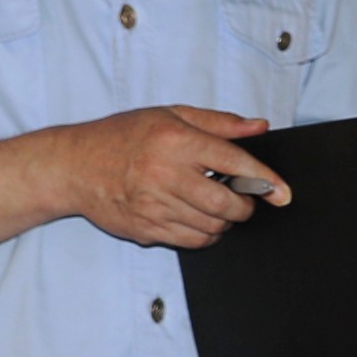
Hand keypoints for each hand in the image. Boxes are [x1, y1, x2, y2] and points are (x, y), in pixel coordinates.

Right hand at [48, 106, 289, 249]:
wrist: (73, 166)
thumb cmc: (122, 136)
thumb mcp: (170, 115)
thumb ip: (219, 122)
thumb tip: (260, 128)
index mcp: (175, 140)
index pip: (234, 162)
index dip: (265, 180)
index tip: (283, 193)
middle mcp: (164, 174)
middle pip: (226, 204)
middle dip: (246, 207)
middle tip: (245, 201)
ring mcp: (153, 205)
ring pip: (211, 227)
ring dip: (225, 222)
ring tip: (217, 207)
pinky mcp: (145, 228)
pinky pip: (190, 241)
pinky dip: (205, 236)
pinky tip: (200, 221)